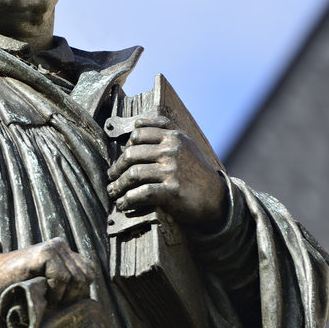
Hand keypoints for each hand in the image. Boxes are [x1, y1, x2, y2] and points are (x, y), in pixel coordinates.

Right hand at [0, 237, 96, 303]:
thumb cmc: (17, 286)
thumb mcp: (47, 283)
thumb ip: (65, 284)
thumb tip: (87, 297)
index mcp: (64, 252)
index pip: (89, 273)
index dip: (79, 292)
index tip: (60, 302)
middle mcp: (61, 245)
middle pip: (85, 277)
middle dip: (73, 296)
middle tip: (53, 303)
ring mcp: (53, 247)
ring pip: (77, 278)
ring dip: (63, 295)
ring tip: (47, 299)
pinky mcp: (45, 252)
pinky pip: (63, 278)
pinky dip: (55, 292)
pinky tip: (42, 293)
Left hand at [106, 115, 227, 226]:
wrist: (217, 197)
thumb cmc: (196, 172)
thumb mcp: (186, 145)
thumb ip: (164, 131)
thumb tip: (137, 123)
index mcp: (174, 137)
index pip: (139, 133)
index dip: (126, 146)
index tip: (121, 158)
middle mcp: (172, 150)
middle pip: (131, 154)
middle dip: (117, 167)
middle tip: (112, 176)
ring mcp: (172, 170)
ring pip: (133, 174)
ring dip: (118, 185)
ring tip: (113, 191)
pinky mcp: (172, 191)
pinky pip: (141, 193)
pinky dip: (128, 200)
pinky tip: (123, 204)